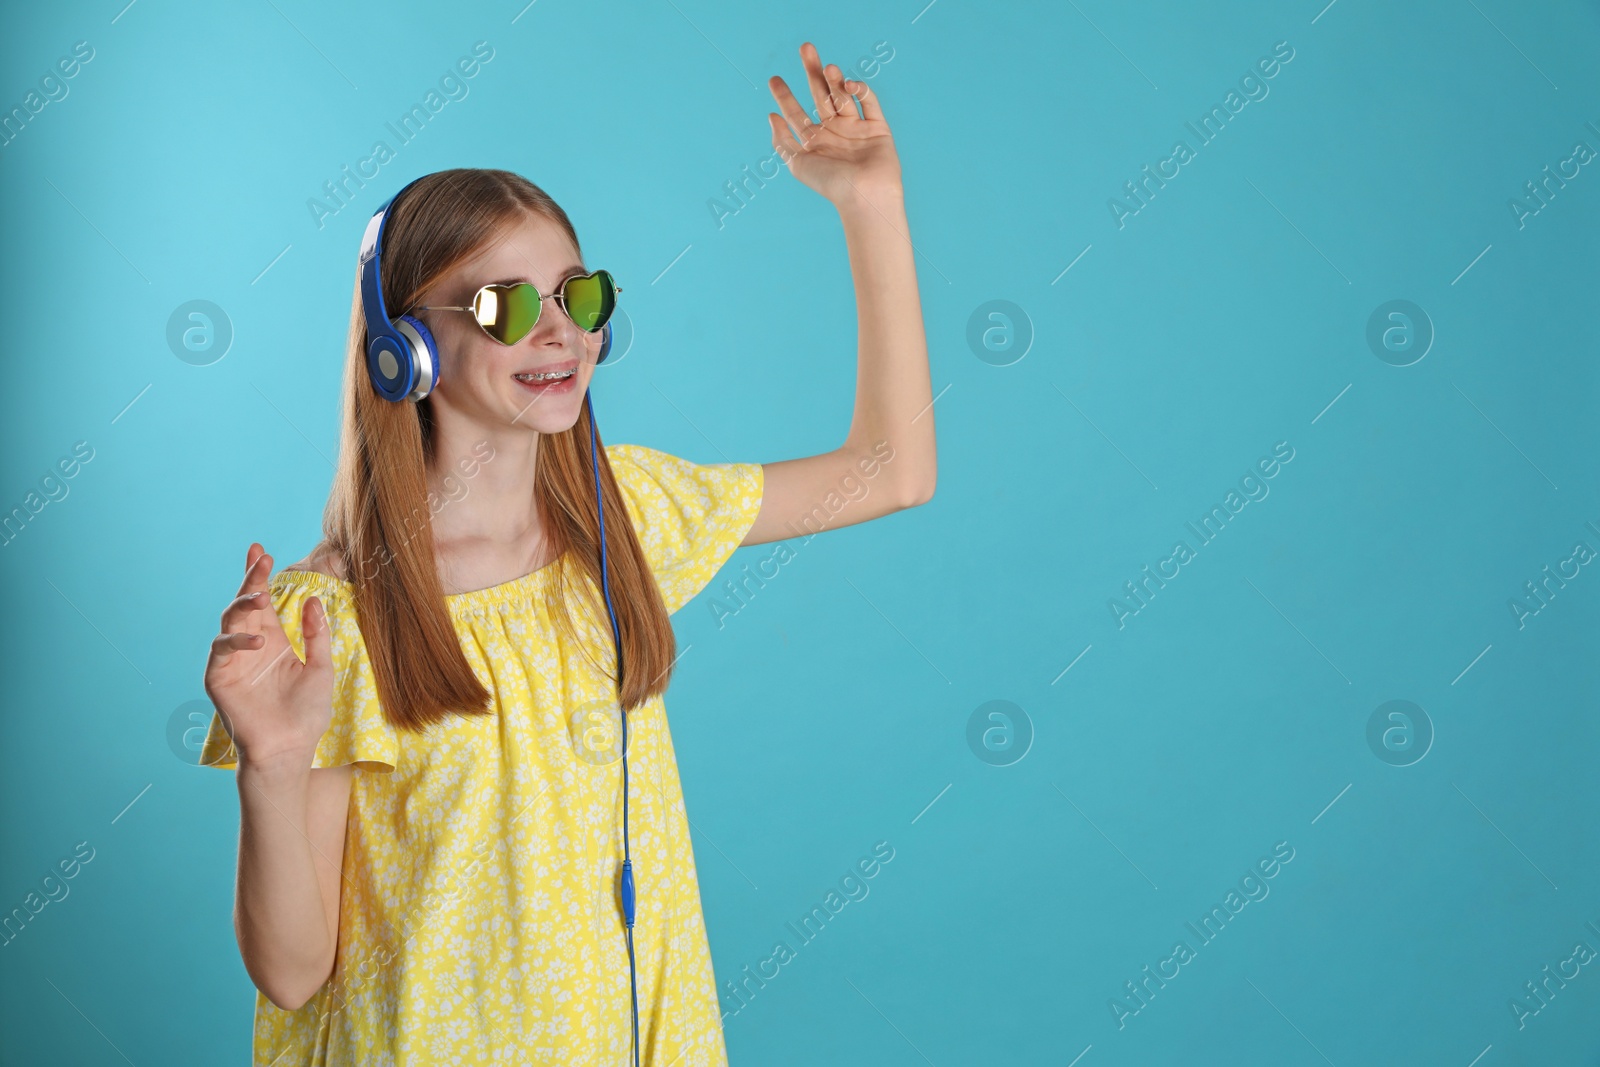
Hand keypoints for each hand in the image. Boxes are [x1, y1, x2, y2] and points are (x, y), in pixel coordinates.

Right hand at [202, 543, 334, 766]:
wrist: (291, 748)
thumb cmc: (307, 713)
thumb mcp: (320, 667)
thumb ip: (315, 634)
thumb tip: (312, 599)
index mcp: (272, 641)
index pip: (262, 602)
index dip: (258, 576)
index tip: (261, 550)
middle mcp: (249, 647)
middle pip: (244, 605)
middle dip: (250, 581)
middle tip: (260, 560)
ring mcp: (231, 662)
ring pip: (229, 623)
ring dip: (242, 606)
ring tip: (260, 597)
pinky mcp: (218, 679)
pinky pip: (221, 652)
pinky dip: (236, 643)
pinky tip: (257, 641)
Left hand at [767, 42, 902, 207]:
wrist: (864, 195)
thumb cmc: (830, 184)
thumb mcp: (797, 164)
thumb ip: (782, 141)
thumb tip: (772, 116)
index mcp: (814, 141)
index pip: (796, 112)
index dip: (784, 95)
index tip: (773, 79)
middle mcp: (834, 132)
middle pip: (820, 94)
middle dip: (812, 71)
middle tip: (805, 48)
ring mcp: (856, 128)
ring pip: (843, 95)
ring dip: (835, 80)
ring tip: (829, 67)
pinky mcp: (877, 127)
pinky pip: (869, 102)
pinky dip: (861, 90)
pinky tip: (849, 85)